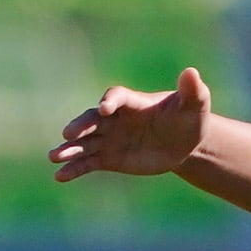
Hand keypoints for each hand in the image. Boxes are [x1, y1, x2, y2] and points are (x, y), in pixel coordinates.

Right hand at [50, 66, 212, 181]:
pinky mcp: (109, 158)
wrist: (183, 144)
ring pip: (85, 143)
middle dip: (81, 126)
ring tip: (54, 157)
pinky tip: (60, 177)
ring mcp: (110, 138)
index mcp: (133, 102)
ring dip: (70, 149)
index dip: (110, 101)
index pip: (117, 97)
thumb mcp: (196, 106)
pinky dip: (74, 169)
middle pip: (93, 119)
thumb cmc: (189, 119)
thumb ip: (193, 91)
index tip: (105, 109)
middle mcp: (115, 119)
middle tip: (68, 133)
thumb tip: (192, 73)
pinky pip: (89, 163)